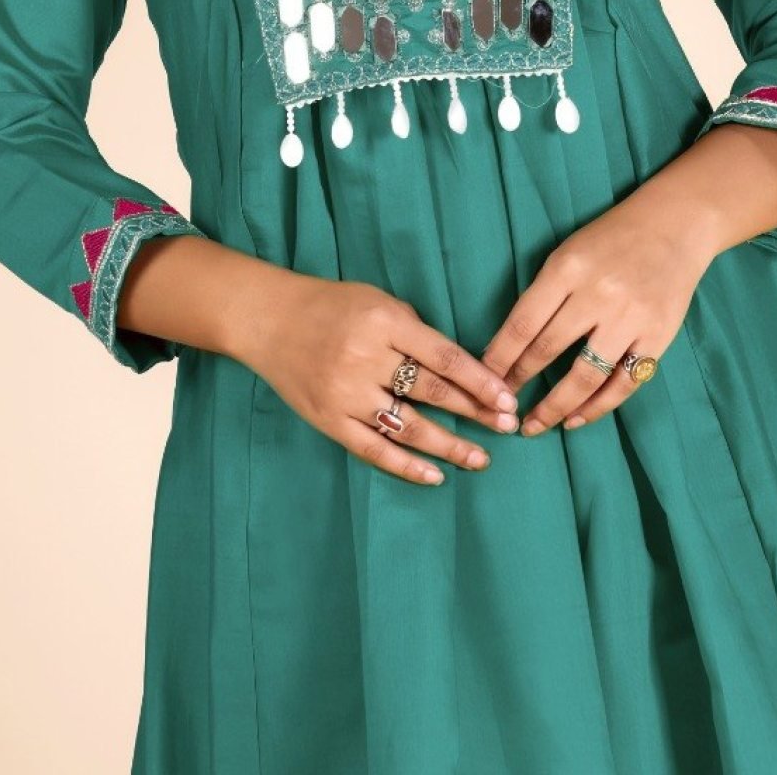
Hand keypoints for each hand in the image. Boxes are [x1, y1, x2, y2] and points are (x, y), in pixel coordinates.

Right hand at [243, 273, 522, 486]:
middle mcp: (366, 358)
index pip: (443, 356)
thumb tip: (456, 367)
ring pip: (409, 426)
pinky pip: (374, 449)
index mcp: (383, 322)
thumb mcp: (377, 300)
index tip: (507, 397)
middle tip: (508, 426)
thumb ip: (414, 330)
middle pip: (432, 392)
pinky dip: (407, 466)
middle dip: (475, 411)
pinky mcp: (329, 420)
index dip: (479, 380)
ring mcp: (345, 392)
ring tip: (481, 458)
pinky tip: (435, 476)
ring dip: (450, 445)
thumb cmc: (330, 305)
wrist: (268, 320)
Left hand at [479, 177, 714, 436]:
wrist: (674, 225)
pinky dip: (597, 406)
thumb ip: (544, 293)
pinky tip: (576, 418)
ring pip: (585, 376)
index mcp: (567, 269)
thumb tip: (510, 344)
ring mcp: (630, 318)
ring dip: (556, 407)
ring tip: (535, 424)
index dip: (500, 357)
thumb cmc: (611, 238)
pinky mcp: (658, 337)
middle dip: (520, 382)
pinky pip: (623, 382)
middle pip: (548, 350)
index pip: (523, 323)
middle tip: (502, 407)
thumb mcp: (568, 253)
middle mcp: (597, 294)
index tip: (484, 380)